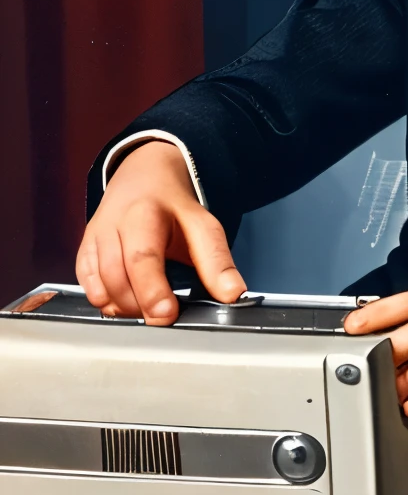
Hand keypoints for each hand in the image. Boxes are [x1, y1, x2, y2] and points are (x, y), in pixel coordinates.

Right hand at [76, 141, 245, 324]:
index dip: (153, 290)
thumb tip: (234, 295)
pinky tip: (124, 304)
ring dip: (122, 305)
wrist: (143, 176)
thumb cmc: (173, 206)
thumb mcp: (202, 225)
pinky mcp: (85, 247)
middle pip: (117, 273)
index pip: (143, 257)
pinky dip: (103, 299)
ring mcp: (95, 235)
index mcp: (146, 213)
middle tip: (162, 318)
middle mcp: (115, 222)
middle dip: (139, 303)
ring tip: (147, 310)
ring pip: (99, 280)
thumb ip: (216, 261)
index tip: (167, 314)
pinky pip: (85, 282)